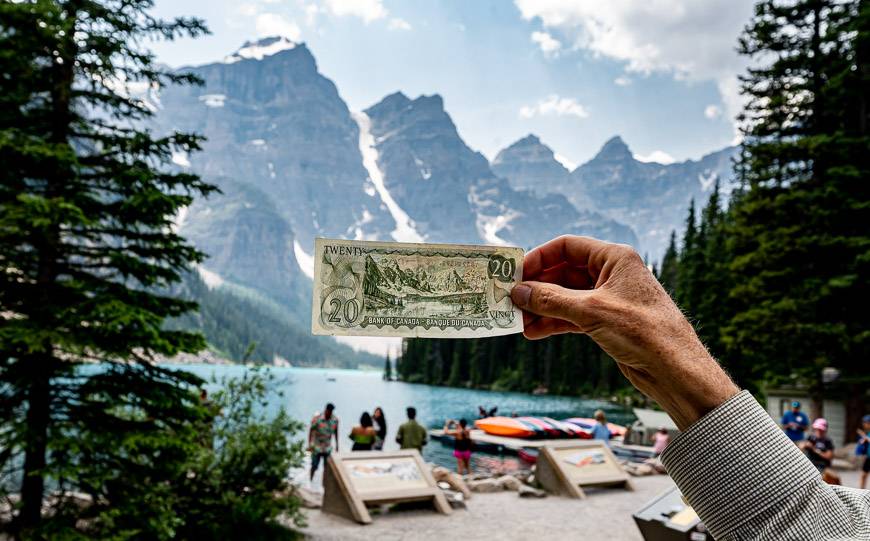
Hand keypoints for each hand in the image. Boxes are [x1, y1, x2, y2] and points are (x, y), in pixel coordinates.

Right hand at [511, 236, 738, 429]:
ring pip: (566, 296)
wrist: (675, 370)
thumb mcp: (590, 311)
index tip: (515, 272)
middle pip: (563, 272)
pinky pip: (572, 316)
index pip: (567, 246)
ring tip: (518, 320)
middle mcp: (611, 273)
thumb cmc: (642, 331)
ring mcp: (608, 298)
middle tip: (510, 299)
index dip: (539, 257)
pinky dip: (553, 322)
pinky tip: (534, 331)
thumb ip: (551, 299)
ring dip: (542, 307)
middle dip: (537, 286)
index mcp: (614, 257)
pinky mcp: (607, 322)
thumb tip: (519, 291)